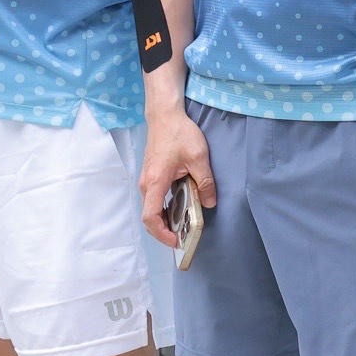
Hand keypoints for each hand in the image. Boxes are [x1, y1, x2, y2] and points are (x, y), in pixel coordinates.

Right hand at [139, 104, 216, 246]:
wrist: (165, 115)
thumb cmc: (179, 133)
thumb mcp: (198, 157)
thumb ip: (205, 182)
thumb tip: (209, 203)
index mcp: (155, 181)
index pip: (150, 217)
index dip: (162, 233)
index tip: (176, 240)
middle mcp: (146, 183)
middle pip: (149, 217)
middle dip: (164, 231)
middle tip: (183, 236)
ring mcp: (146, 180)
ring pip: (151, 208)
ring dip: (165, 219)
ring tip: (184, 224)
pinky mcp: (150, 176)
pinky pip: (154, 199)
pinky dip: (164, 208)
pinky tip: (180, 207)